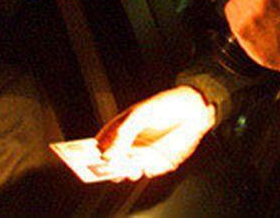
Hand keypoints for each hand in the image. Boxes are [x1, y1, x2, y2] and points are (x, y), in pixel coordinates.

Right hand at [95, 86, 214, 179]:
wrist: (195, 108)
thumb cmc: (165, 106)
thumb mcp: (141, 114)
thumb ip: (125, 133)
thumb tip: (108, 156)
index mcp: (120, 131)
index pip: (99, 146)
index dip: (89, 153)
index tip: (84, 157)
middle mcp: (129, 146)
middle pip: (110, 163)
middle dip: (105, 168)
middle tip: (105, 167)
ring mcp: (143, 155)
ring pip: (126, 171)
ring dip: (124, 173)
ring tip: (127, 169)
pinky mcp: (158, 162)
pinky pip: (147, 171)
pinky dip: (145, 171)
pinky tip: (145, 166)